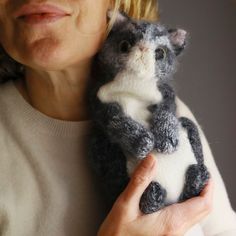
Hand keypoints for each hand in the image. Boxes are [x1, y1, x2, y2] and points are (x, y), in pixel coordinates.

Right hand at [97, 155, 212, 235]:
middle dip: (205, 193)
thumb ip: (139, 181)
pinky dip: (189, 207)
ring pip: (196, 217)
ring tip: (190, 183)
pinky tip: (178, 198)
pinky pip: (187, 221)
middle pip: (203, 212)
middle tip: (199, 176)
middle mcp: (176, 232)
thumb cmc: (116, 232)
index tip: (205, 174)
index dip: (208, 189)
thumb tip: (152, 159)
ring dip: (198, 200)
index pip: (202, 205)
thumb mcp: (125, 204)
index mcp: (170, 222)